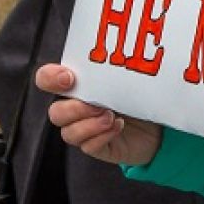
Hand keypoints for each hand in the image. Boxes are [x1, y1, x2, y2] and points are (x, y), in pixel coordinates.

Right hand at [37, 64, 162, 166]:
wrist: (156, 124)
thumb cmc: (137, 94)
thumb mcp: (125, 77)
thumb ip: (111, 70)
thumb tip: (114, 57)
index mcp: (76, 85)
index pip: (46, 79)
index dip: (50, 78)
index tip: (69, 78)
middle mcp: (74, 108)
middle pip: (55, 112)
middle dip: (74, 108)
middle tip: (98, 105)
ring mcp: (83, 130)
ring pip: (68, 133)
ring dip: (90, 125)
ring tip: (111, 116)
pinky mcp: (96, 147)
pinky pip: (88, 146)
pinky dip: (103, 135)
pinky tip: (118, 126)